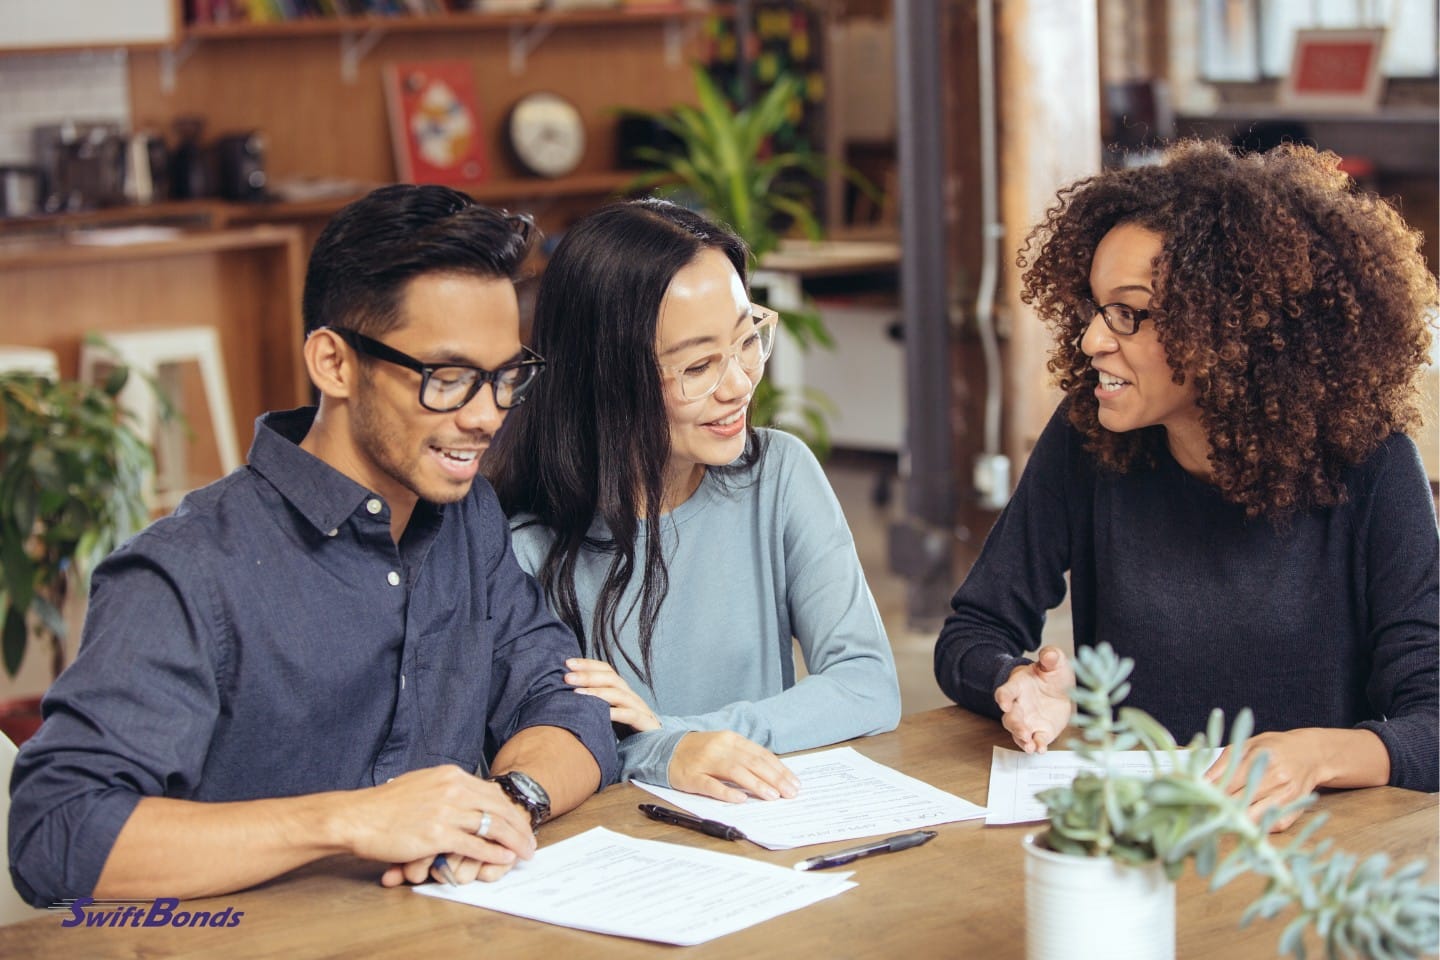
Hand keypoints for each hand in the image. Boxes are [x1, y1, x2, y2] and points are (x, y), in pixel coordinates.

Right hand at [326, 766, 534, 885]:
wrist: (358, 817)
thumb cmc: (384, 805)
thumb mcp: (421, 783)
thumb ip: (444, 788)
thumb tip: (463, 795)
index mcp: (450, 775)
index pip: (491, 792)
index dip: (509, 809)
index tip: (518, 821)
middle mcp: (452, 789)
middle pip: (499, 808)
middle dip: (518, 826)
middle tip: (530, 840)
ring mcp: (446, 811)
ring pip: (493, 826)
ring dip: (513, 841)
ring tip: (524, 852)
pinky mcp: (437, 834)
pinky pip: (475, 845)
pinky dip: (494, 853)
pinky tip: (505, 858)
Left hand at [564, 658, 660, 732]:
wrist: (651, 745)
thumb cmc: (624, 729)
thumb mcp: (605, 713)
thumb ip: (591, 703)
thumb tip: (562, 694)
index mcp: (621, 690)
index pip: (605, 670)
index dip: (588, 664)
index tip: (567, 662)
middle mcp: (630, 695)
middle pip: (610, 678)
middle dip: (588, 676)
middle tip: (567, 677)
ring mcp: (639, 708)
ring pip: (618, 694)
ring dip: (597, 692)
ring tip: (577, 693)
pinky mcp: (645, 723)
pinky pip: (630, 715)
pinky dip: (615, 713)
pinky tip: (601, 713)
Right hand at [667, 731, 800, 802]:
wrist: (665, 749)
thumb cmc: (701, 751)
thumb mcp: (725, 747)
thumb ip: (745, 758)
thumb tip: (773, 775)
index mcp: (731, 739)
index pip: (761, 754)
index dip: (779, 769)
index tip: (794, 782)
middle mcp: (720, 748)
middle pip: (752, 762)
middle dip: (774, 778)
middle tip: (790, 792)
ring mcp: (705, 762)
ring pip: (735, 772)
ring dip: (756, 785)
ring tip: (772, 796)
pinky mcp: (691, 776)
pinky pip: (710, 785)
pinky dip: (726, 792)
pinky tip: (740, 799)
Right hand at [994, 646, 1074, 753]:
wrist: (1060, 690)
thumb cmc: (1051, 675)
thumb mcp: (1055, 662)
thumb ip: (1051, 657)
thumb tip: (1048, 655)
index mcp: (1018, 686)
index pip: (1005, 691)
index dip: (1003, 697)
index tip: (1004, 703)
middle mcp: (1019, 706)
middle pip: (1010, 717)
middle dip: (1015, 725)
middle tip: (1023, 732)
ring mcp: (1028, 721)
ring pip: (1018, 732)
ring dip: (1022, 739)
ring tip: (1029, 746)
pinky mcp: (1041, 732)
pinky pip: (1036, 740)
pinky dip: (1037, 745)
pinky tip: (1040, 749)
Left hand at [1205, 729, 1351, 832]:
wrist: (1311, 754)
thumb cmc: (1273, 747)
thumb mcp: (1247, 745)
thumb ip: (1224, 763)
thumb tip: (1200, 781)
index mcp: (1261, 759)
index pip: (1229, 784)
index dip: (1209, 795)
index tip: (1193, 801)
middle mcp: (1276, 779)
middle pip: (1240, 802)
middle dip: (1218, 810)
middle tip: (1200, 814)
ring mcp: (1287, 796)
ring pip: (1254, 818)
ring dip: (1235, 822)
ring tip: (1217, 821)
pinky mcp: (1295, 810)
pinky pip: (1272, 825)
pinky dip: (1256, 827)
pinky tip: (1242, 825)